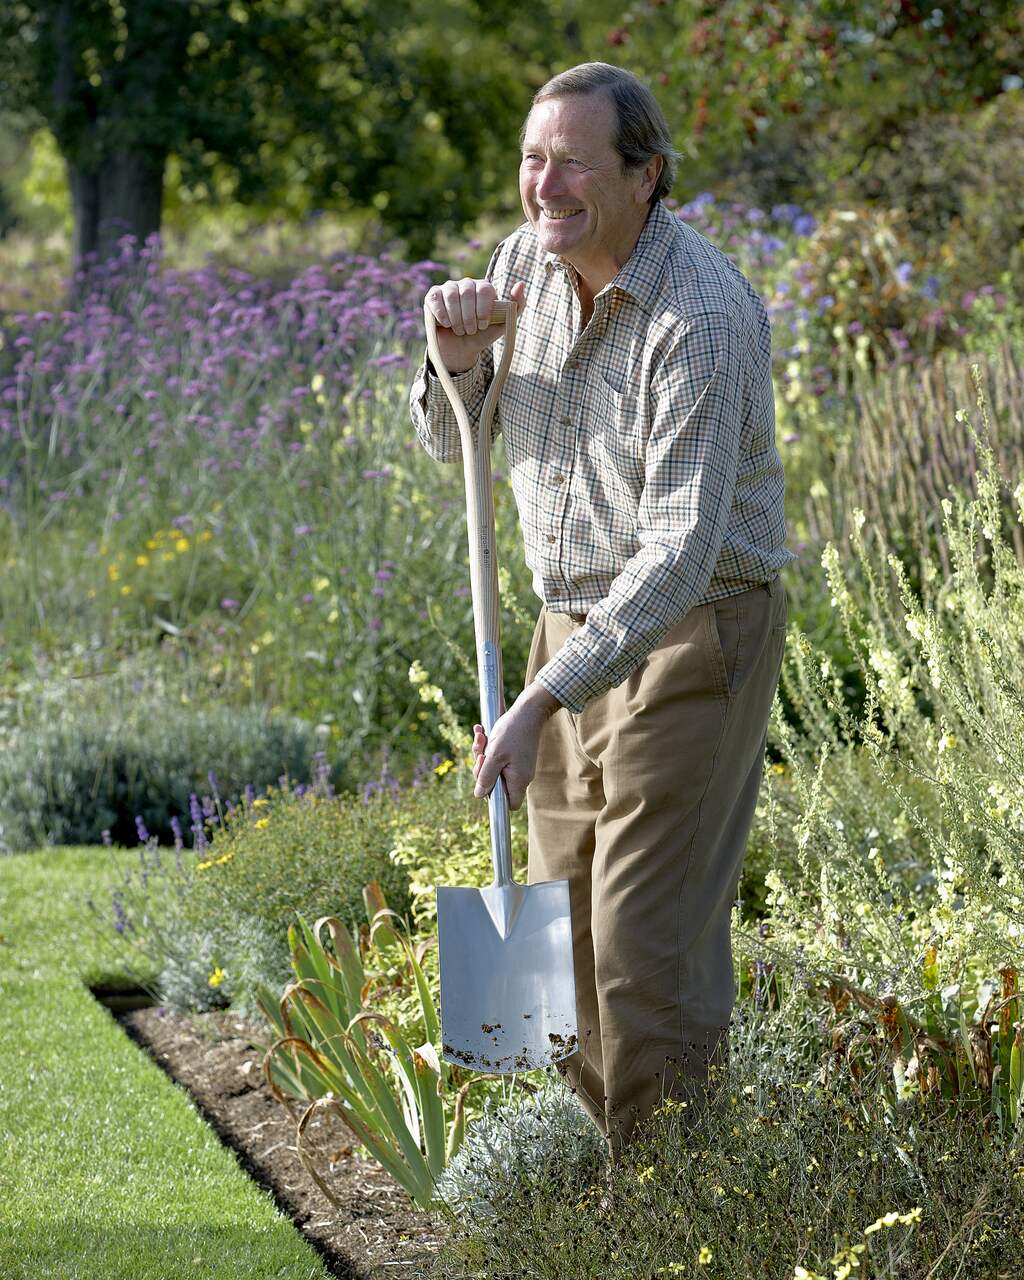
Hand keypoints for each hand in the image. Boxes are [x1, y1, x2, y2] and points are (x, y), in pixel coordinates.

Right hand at [425, 278, 526, 373]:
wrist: (460, 349)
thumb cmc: (482, 335)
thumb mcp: (503, 324)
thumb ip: (517, 306)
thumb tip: (521, 283)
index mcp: (484, 288)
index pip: (484, 289)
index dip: (483, 309)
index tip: (482, 325)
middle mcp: (466, 284)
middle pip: (467, 292)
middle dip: (469, 316)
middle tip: (470, 330)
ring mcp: (449, 288)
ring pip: (451, 295)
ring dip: (456, 318)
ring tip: (460, 330)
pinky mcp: (433, 296)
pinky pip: (436, 299)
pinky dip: (442, 314)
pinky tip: (446, 324)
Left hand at [471, 683, 559, 809]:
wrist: (528, 711)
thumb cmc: (512, 732)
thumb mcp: (494, 755)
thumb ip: (486, 777)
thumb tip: (479, 795)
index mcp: (518, 780)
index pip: (509, 804)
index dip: (494, 798)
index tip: (484, 781)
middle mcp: (521, 776)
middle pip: (496, 785)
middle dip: (482, 769)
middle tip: (481, 754)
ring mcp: (518, 766)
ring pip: (494, 768)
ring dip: (483, 754)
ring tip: (481, 737)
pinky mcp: (515, 755)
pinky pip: (498, 757)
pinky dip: (489, 747)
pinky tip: (482, 732)